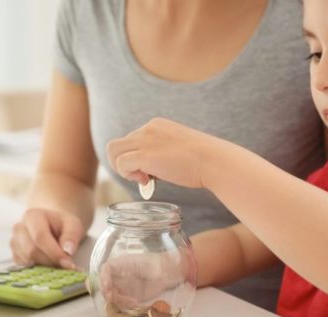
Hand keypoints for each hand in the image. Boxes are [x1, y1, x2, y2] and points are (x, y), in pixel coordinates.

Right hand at [10, 208, 84, 268]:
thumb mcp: (73, 225)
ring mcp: (14, 242)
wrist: (52, 226)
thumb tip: (67, 251)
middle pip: (31, 251)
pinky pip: (24, 268)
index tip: (68, 263)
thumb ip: (72, 236)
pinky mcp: (15, 255)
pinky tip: (49, 264)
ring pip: (27, 261)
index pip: (40, 237)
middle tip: (66, 265)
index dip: (54, 252)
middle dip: (50, 261)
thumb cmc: (62, 225)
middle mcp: (19, 228)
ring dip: (45, 267)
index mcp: (32, 216)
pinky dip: (39, 270)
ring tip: (58, 262)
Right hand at [98, 250, 193, 309]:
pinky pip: (119, 302)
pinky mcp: (128, 296)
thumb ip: (147, 270)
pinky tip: (134, 304)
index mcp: (121, 264)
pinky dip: (123, 305)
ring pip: (110, 295)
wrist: (167, 273)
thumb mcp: (152, 264)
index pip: (106, 269)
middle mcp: (119, 275)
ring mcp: (122, 286)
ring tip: (131, 302)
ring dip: (116, 300)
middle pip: (104, 283)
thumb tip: (142, 276)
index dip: (103, 277)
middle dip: (105, 291)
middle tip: (112, 297)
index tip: (107, 286)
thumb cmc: (159, 264)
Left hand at [107, 117, 224, 188]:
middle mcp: (148, 128)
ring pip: (113, 151)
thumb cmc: (203, 161)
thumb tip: (147, 172)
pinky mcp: (145, 155)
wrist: (214, 161)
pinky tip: (146, 181)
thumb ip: (161, 154)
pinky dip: (128, 175)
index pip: (131, 140)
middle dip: (126, 163)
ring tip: (142, 178)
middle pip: (118, 145)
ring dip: (122, 168)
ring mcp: (146, 140)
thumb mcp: (179, 150)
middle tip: (143, 177)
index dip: (136, 158)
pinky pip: (121, 164)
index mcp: (156, 125)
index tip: (151, 172)